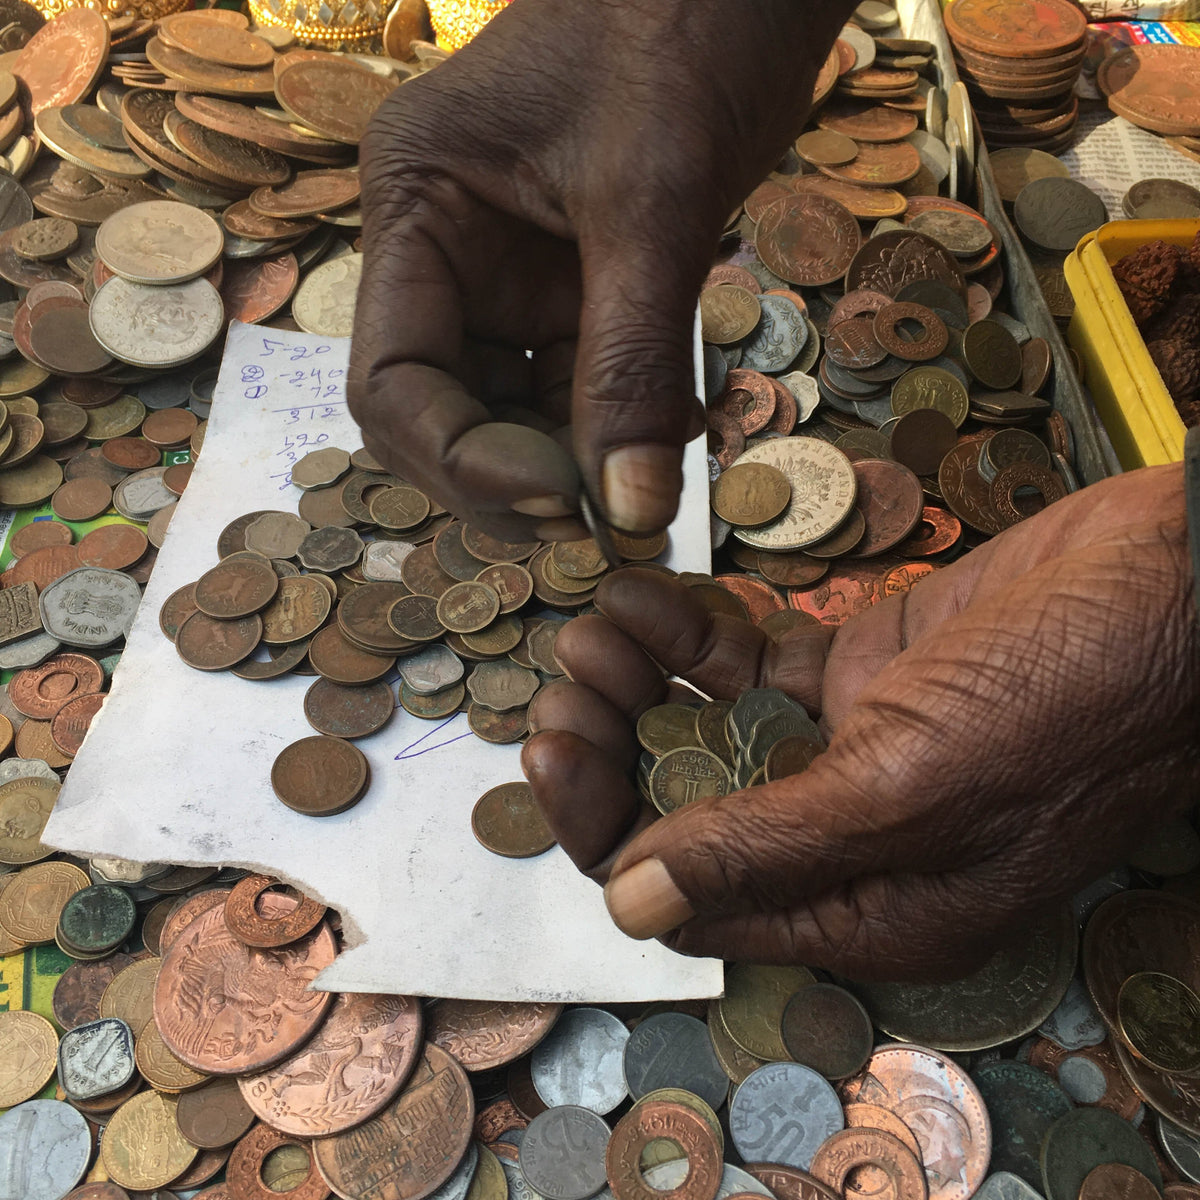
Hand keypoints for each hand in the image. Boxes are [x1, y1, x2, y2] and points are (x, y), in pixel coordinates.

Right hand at [349, 0, 855, 539]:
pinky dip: (614, 430)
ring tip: (640, 500)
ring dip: (571, 467)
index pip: (392, 380)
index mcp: (416, 205)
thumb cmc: (682, 28)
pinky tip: (663, 447)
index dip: (460, 461)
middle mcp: (447, 253)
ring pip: (511, 413)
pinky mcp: (574, 288)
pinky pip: (576, 387)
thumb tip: (629, 512)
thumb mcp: (653, 201)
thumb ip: (633, 362)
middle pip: (443, 413)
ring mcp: (510, 276)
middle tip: (603, 524)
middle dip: (513, 479)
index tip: (559, 500)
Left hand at [521, 465, 1198, 978]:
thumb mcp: (915, 790)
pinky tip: (644, 600)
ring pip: (706, 730)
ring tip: (601, 628)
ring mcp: (848, 748)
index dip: (608, 835)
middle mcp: (847, 838)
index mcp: (865, 906)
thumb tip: (632, 906)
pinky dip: (690, 635)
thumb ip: (768, 850)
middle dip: (611, 748)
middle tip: (566, 685)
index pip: (692, 900)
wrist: (1174, 581)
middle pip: (685, 810)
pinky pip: (748, 664)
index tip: (552, 757)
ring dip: (639, 682)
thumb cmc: (1072, 699)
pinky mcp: (858, 673)